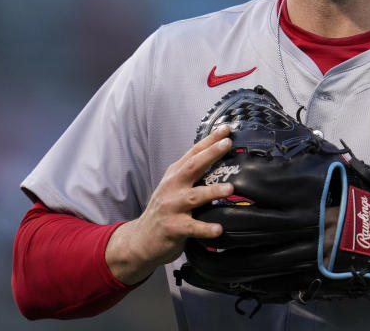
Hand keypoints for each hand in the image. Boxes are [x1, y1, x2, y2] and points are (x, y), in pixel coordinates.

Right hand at [105, 125, 233, 284]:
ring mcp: (172, 207)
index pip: (193, 153)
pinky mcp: (173, 228)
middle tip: (227, 144)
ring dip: (212, 191)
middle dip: (210, 154)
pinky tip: (218, 229)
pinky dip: (205, 228)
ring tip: (229, 189)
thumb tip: (217, 158)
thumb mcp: (174, 187)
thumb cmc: (164, 211)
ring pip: (194, 196)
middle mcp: (172, 187)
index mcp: (175, 175)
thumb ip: (191, 174)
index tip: (225, 129)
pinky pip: (192, 227)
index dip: (209, 140)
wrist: (140, 239)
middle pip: (192, 167)